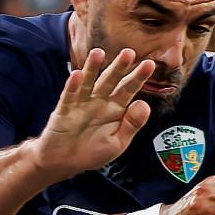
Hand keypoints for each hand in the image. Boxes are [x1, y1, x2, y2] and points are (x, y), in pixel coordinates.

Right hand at [35, 47, 155, 178]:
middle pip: (110, 81)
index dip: (138, 77)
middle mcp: (99, 101)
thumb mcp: (117, 143)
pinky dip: (72, 86)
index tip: (149, 64)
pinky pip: (69, 97)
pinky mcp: (64, 111)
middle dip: (119, 67)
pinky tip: (77, 75)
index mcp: (115, 108)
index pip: (129, 89)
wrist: (64, 162)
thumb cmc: (92, 152)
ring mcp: (81, 104)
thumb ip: (132, 124)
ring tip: (98, 53)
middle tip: (128, 53)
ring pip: (88, 82)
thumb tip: (145, 104)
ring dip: (93, 68)